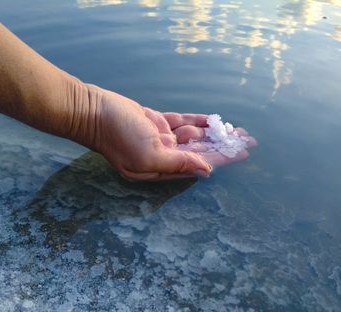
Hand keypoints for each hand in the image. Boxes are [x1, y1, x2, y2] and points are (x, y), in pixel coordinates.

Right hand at [69, 84, 256, 180]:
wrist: (93, 112)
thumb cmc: (118, 136)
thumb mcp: (149, 155)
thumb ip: (178, 164)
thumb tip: (206, 170)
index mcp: (162, 168)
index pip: (199, 163)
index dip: (222, 157)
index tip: (242, 152)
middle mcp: (163, 155)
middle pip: (200, 151)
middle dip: (223, 145)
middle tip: (247, 139)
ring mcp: (159, 138)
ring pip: (193, 136)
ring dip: (213, 133)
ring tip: (235, 129)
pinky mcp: (155, 122)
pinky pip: (182, 122)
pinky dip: (197, 121)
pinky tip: (212, 121)